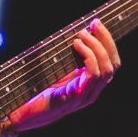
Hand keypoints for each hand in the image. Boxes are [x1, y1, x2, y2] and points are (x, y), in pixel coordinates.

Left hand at [7, 18, 120, 132]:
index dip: (108, 42)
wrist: (23, 112)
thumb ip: (69, 57)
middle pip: (114, 64)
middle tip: (93, 24)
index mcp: (90, 84)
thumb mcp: (57, 69)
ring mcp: (86, 96)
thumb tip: (76, 33)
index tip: (96, 24)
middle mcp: (92, 91)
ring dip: (96, 47)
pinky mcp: (75, 97)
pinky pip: (93, 75)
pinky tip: (76, 45)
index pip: (112, 62)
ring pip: (106, 69)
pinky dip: (89, 57)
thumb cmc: (37, 90)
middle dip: (106, 41)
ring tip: (81, 35)